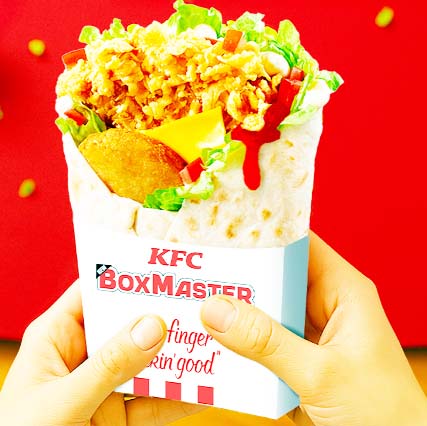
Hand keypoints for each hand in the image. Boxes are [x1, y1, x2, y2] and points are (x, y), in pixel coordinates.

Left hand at [0, 281, 203, 425]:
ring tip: (212, 344)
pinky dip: (180, 397)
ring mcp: (104, 385)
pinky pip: (155, 401)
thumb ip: (108, 367)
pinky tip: (205, 390)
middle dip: (164, 316)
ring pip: (148, 362)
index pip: (96, 290)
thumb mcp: (61, 403)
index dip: (129, 276)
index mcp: (58, 335)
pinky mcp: (119, 415)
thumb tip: (153, 326)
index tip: (166, 270)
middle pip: (130, 324)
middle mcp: (84, 354)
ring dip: (177, 356)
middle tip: (202, 306)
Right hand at [201, 232, 426, 425]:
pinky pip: (262, 339)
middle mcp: (323, 304)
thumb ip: (266, 343)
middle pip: (275, 276)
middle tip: (197, 270)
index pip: (299, 244)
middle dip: (239, 275)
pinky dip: (240, 340)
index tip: (223, 231)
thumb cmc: (381, 413)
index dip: (264, 234)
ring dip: (236, 310)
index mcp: (342, 289)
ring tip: (194, 300)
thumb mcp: (321, 374)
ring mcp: (308, 332)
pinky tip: (211, 339)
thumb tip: (215, 309)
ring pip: (265, 309)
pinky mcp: (296, 358)